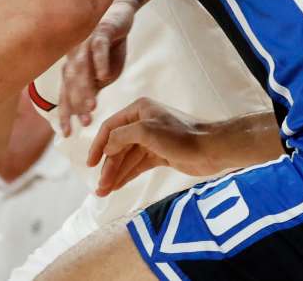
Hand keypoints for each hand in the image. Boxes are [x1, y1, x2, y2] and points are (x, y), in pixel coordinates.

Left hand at [57, 0, 135, 135]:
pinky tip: (104, 77)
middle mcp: (73, 56)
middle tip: (85, 122)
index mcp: (72, 67)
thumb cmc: (110, 45)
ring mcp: (84, 42)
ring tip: (92, 106)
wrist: (120, 14)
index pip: (65, 94)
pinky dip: (100, 62)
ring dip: (86, 87)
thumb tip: (88, 105)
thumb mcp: (104, 71)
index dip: (65, 113)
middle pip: (71, 83)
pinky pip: (98, 47)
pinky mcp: (100, 30)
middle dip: (77, 104)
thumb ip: (95, 87)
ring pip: (82, 67)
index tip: (66, 133)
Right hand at [87, 97, 217, 196]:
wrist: (212, 149)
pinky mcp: (160, 154)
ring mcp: (151, 139)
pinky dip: (127, 175)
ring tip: (103, 192)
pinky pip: (138, 165)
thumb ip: (121, 136)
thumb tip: (106, 146)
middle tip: (100, 188)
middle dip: (108, 166)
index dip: (98, 146)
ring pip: (127, 158)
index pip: (110, 127)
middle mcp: (143, 122)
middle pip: (118, 146)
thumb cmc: (180, 136)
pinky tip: (117, 186)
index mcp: (138, 110)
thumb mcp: (146, 131)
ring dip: (115, 174)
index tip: (90, 165)